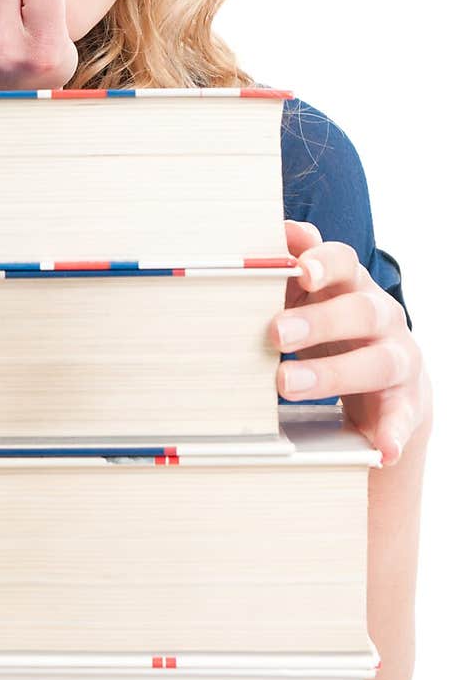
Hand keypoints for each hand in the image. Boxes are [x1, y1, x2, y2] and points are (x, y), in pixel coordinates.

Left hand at [272, 220, 430, 464]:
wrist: (384, 380)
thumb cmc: (331, 325)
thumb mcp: (310, 295)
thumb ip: (294, 264)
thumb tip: (284, 230)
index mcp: (353, 284)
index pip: (344, 262)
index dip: (323, 262)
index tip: (299, 269)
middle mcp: (382, 316)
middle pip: (359, 312)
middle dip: (317, 321)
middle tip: (274, 333)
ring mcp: (398, 359)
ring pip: (375, 362)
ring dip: (331, 374)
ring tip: (288, 385)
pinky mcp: (406, 403)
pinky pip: (402, 418)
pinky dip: (392, 433)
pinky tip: (380, 449)